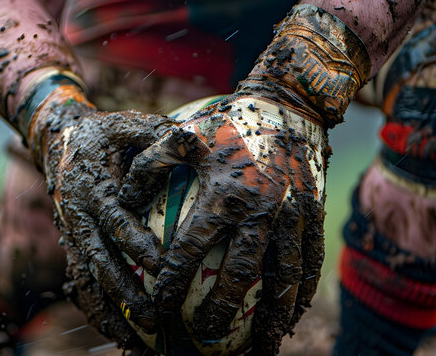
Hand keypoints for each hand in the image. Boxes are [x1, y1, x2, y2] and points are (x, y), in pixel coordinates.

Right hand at [26, 81, 176, 334]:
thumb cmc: (101, 133)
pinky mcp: (73, 244)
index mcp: (94, 188)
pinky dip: (97, 309)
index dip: (137, 243)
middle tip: (155, 316)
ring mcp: (73, 234)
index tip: (162, 265)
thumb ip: (152, 132)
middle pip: (102, 261)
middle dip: (126, 291)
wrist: (56, 138)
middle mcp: (79, 216)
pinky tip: (117, 332)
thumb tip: (188, 137)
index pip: (117, 221)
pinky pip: (81, 282)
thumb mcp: (124, 124)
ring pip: (89, 280)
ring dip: (111, 310)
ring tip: (135, 338)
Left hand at [119, 4, 370, 352]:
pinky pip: (310, 261)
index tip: (161, 307)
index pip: (191, 250)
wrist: (290, 105)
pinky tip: (294, 316)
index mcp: (224, 194)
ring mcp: (292, 214)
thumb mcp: (183, 133)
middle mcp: (260, 210)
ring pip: (283, 277)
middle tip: (208, 337)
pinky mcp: (313, 214)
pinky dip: (303, 293)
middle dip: (223, 311)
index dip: (173, 282)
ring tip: (265, 347)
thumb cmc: (230, 118)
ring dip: (274, 317)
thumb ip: (149, 165)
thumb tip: (121, 198)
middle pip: (240, 274)